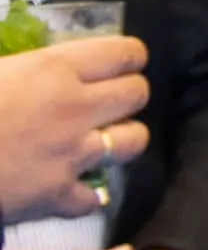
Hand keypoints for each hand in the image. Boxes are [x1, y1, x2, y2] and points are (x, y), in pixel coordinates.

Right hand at [0, 35, 144, 220]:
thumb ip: (27, 64)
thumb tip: (43, 60)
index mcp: (52, 69)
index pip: (126, 53)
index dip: (128, 58)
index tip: (121, 63)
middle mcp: (72, 109)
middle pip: (137, 94)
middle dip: (127, 95)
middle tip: (108, 101)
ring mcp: (69, 154)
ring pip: (133, 141)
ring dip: (120, 139)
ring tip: (98, 139)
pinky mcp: (56, 196)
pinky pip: (93, 196)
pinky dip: (83, 193)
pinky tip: (68, 184)